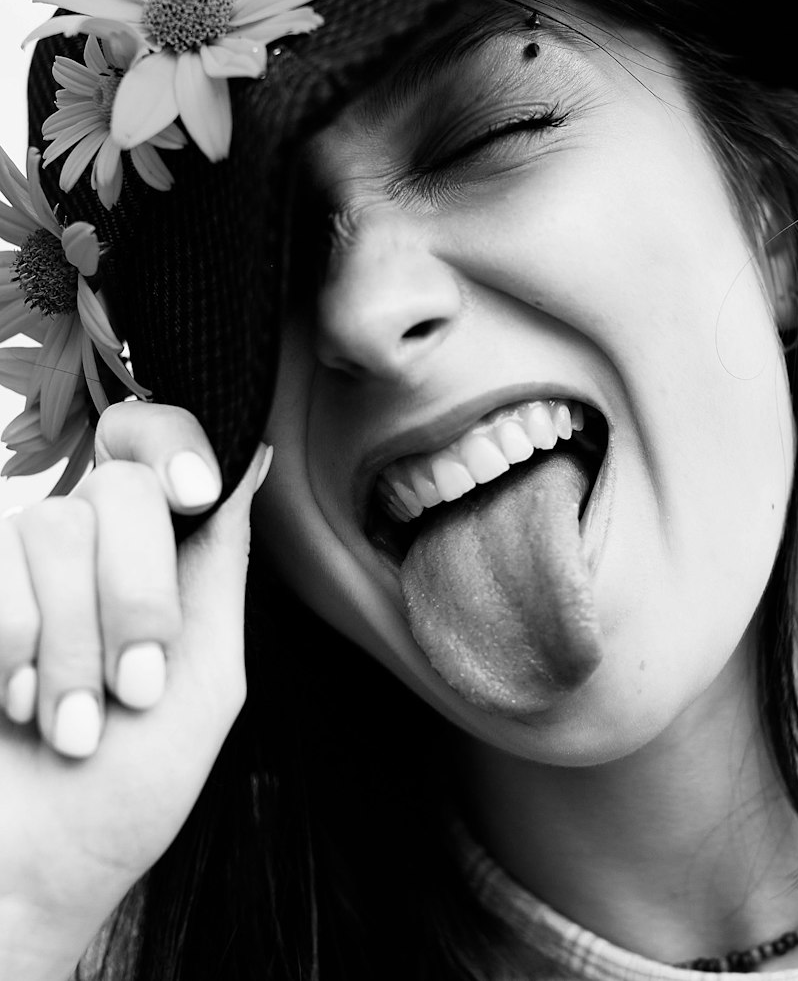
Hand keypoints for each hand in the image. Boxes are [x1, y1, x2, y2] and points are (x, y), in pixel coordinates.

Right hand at [0, 402, 269, 979]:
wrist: (29, 877)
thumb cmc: (124, 793)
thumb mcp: (207, 678)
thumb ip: (220, 566)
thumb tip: (253, 456)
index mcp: (155, 556)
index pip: (155, 440)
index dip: (174, 444)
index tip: (194, 495)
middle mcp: (82, 548)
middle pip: (121, 486)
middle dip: (139, 595)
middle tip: (136, 686)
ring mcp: (14, 571)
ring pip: (54, 527)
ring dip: (75, 644)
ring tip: (76, 722)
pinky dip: (17, 641)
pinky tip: (17, 705)